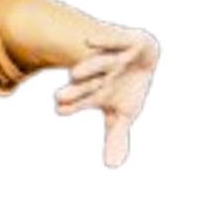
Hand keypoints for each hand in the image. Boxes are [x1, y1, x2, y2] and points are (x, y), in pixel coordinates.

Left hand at [53, 27, 158, 166]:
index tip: (60, 110)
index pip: (81, 100)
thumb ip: (117, 134)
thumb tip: (113, 163)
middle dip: (75, 90)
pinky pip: (114, 40)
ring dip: (88, 67)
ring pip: (98, 63)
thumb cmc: (127, 87)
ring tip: (74, 73)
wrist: (142, 56)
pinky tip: (90, 41)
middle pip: (86, 83)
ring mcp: (112, 58)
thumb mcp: (124, 112)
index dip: (72, 105)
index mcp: (95, 90)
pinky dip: (104, 40)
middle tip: (60, 96)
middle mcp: (100, 74)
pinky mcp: (127, 41)